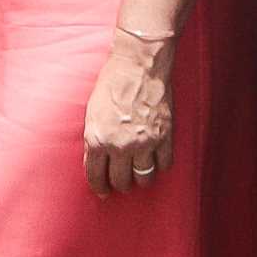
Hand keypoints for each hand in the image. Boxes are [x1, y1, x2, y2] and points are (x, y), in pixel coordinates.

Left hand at [80, 28, 177, 194]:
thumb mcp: (92, 112)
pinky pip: (164, 165)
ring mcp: (144, 143)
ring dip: (140, 179)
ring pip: (143, 178)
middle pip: (120, 181)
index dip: (99, 187)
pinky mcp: (164, 137)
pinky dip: (159, 167)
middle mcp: (120, 146)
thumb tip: (96, 159)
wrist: (139, 65)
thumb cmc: (111, 84)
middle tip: (120, 182)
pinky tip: (155, 163)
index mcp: (97, 139)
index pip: (95, 176)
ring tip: (138, 174)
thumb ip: (94, 138)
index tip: (102, 191)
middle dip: (119, 184)